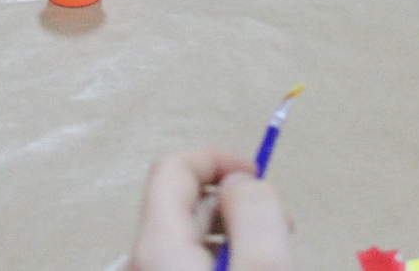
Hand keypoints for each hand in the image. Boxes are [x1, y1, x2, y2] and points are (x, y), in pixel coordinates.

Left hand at [130, 147, 294, 270]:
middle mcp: (141, 266)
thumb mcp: (263, 270)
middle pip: (183, 204)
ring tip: (269, 254)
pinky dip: (220, 258)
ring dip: (231, 233)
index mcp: (157, 248)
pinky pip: (187, 264)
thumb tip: (240, 180)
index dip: (217, 159)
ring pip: (188, 239)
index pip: (172, 168)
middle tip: (277, 225)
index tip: (255, 173)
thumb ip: (255, 213)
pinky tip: (247, 268)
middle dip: (233, 202)